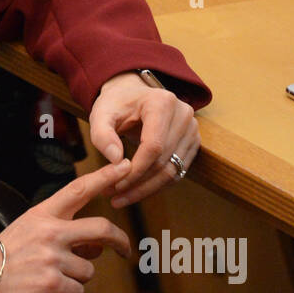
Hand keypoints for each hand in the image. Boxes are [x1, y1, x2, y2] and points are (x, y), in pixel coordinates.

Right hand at [0, 160, 132, 292]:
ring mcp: (52, 257)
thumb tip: (97, 246)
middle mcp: (50, 232)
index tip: (125, 166)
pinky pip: (78, 290)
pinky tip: (46, 290)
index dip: (105, 177)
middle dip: (120, 240)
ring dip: (76, 277)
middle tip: (126, 249)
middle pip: (101, 228)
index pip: (78, 190)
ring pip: (88, 268)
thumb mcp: (28, 230)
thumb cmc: (5, 255)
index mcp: (42, 214)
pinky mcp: (52, 282)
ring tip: (51, 277)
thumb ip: (62, 231)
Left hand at [87, 71, 199, 207]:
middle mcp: (183, 114)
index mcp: (162, 103)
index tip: (116, 184)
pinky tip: (137, 191)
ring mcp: (192, 129)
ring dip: (147, 189)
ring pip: (172, 170)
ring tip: (121, 198)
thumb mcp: (101, 113)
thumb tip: (115, 160)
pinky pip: (177, 171)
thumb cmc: (116, 103)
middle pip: (164, 161)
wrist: (133, 94)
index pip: (153, 146)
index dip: (136, 169)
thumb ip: (102, 135)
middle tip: (113, 196)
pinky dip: (157, 185)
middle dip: (137, 183)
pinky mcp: (192, 142)